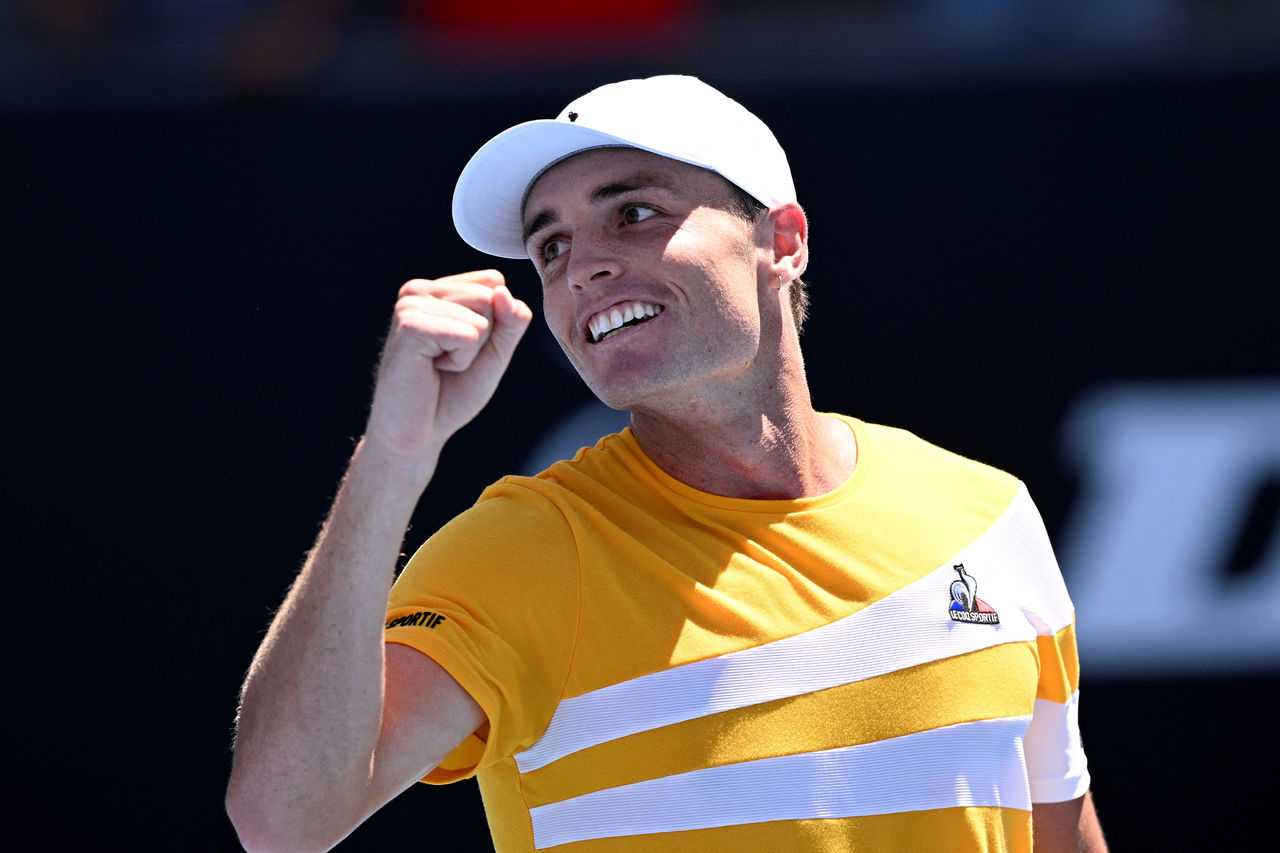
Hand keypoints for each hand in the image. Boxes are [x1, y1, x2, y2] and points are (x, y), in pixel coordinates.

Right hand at [364, 270, 532, 459]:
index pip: (494, 283)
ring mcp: (411, 304)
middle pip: (490, 297)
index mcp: (438, 290)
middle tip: (448, 360)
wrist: (417, 432)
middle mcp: (421, 290)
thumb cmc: (451, 392)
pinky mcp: (410, 325)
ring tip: (438, 365)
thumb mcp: (495, 352)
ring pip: (482, 317)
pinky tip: (432, 368)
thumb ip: (511, 321)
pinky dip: (460, 360)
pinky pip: (467, 335)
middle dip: (483, 339)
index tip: (461, 347)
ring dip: (469, 353)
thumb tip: (503, 292)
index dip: (494, 324)